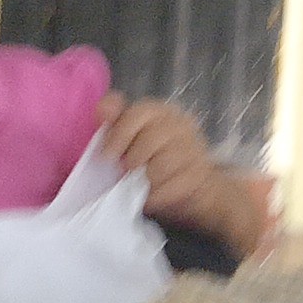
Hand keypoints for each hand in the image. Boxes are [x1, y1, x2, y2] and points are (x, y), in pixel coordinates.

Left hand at [99, 96, 270, 253]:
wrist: (191, 181)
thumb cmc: (153, 156)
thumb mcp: (130, 135)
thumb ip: (114, 120)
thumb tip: (103, 108)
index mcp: (159, 111)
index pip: (138, 114)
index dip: (119, 134)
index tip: (107, 153)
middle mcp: (179, 124)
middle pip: (149, 141)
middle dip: (132, 160)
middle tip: (127, 169)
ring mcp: (193, 148)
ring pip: (161, 167)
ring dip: (145, 179)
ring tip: (142, 181)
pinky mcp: (199, 173)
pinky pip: (172, 185)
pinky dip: (158, 193)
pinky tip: (154, 192)